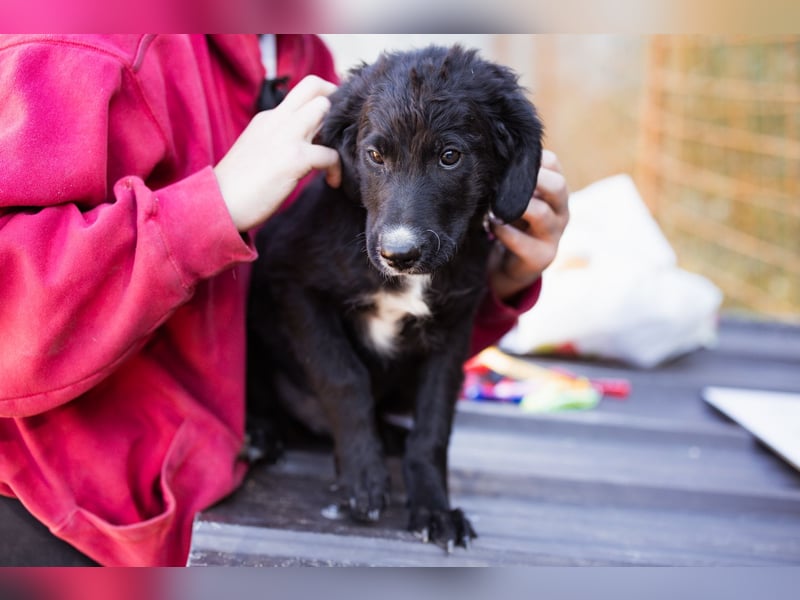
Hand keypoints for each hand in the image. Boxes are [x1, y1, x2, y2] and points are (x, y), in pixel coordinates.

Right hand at [214, 75, 341, 231]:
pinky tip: (332, 182)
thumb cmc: (237, 186)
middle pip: (314, 86)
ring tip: (337, 154)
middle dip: (337, 102)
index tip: (332, 120)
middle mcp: (276, 120)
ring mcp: (286, 136)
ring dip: (337, 130)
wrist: (217, 203)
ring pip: (324, 109)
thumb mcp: (257, 149)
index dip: (323, 99)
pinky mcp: (294, 158)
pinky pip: (330, 154)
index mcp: (267, 118)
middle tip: (343, 129)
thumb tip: (306, 145)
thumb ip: (279, 140)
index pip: (301, 92)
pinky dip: (337, 169)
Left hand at [488, 149, 569, 300]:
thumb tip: (493, 157)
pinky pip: (521, 241)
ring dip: (514, 207)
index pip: (552, 164)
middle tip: (503, 180)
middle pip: (557, 185)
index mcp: (555, 192)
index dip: (531, 159)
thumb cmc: (513, 225)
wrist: (510, 267)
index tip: (507, 160)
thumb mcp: (516, 199)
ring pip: (541, 213)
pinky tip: (491, 226)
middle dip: (531, 179)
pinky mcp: (542, 257)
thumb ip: (512, 181)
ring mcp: (554, 235)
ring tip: (493, 208)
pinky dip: (503, 232)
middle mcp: (560, 211)